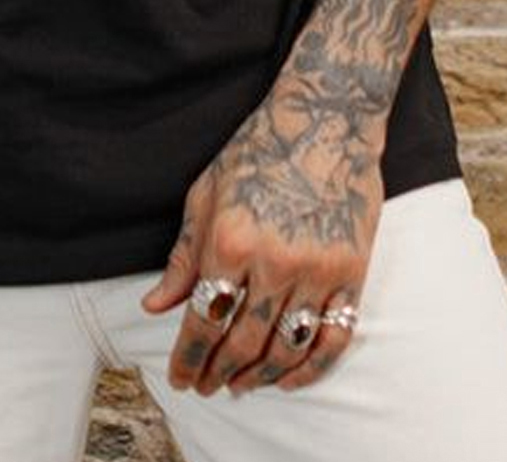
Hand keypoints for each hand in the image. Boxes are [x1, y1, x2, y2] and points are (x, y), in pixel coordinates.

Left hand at [139, 79, 383, 395]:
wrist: (325, 119)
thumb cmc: (257, 150)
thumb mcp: (206, 194)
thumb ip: (182, 257)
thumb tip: (154, 307)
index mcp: (229, 241)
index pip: (202, 320)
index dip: (188, 357)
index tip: (180, 378)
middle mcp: (272, 262)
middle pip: (241, 342)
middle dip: (217, 372)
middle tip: (206, 387)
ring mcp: (317, 270)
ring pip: (285, 348)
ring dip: (259, 376)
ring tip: (240, 384)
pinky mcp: (352, 272)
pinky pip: (332, 337)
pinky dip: (310, 367)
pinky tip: (290, 377)